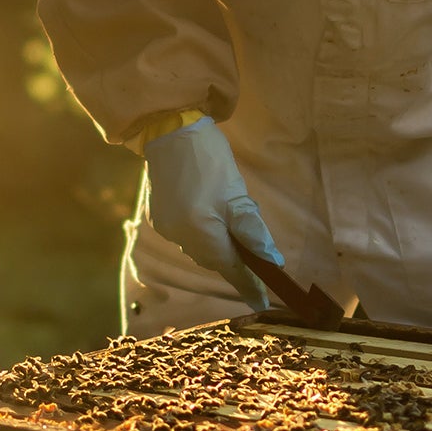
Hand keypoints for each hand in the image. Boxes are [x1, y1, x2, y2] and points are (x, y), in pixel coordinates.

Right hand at [143, 116, 283, 307]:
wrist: (171, 129)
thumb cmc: (210, 159)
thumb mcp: (237, 195)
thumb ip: (252, 231)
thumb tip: (272, 260)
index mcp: (201, 233)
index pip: (231, 268)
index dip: (249, 285)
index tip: (263, 301)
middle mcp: (180, 237)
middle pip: (214, 259)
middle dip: (235, 260)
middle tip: (256, 259)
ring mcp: (166, 227)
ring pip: (200, 247)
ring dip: (218, 244)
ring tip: (231, 224)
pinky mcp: (159, 216)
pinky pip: (186, 234)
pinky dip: (201, 232)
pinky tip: (208, 214)